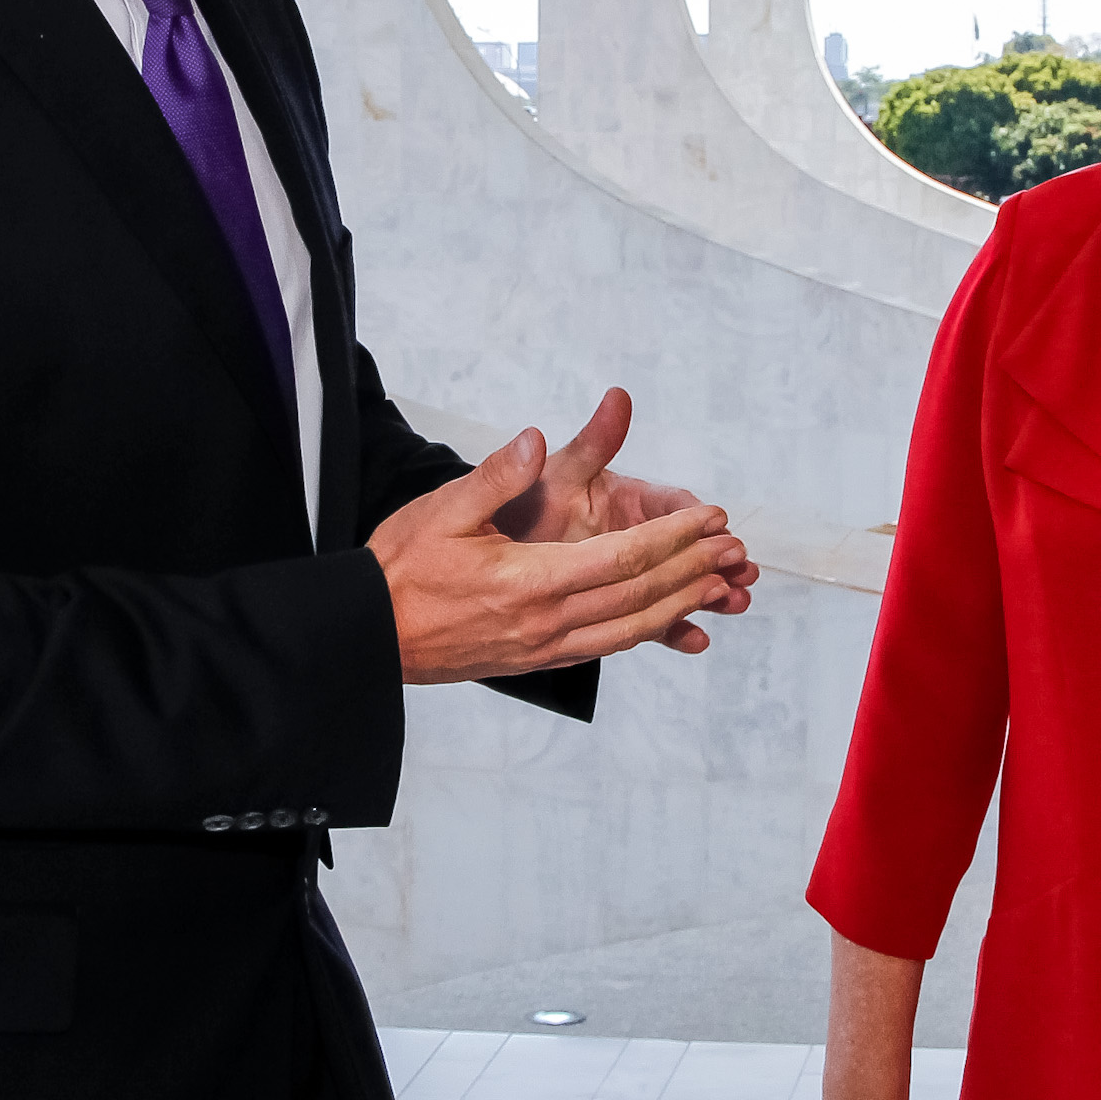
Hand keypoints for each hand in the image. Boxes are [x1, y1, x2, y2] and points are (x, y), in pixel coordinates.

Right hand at [371, 426, 748, 680]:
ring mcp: (542, 647)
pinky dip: (643, 631)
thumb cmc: (401, 569)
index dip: (674, 537)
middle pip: (639, 596)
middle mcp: (546, 621)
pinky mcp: (535, 659)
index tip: (710, 518)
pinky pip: (604, 647)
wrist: (368, 635)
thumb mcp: (442, 509)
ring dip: (679, 604)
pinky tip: (662, 618)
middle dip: (691, 568)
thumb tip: (539, 440)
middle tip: (732, 547)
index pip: (623, 557)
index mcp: (530, 579)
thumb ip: (497, 475)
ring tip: (717, 585)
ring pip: (629, 629)